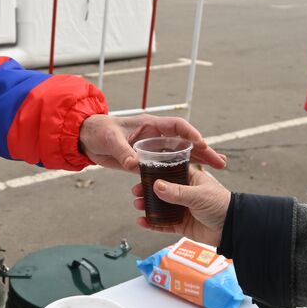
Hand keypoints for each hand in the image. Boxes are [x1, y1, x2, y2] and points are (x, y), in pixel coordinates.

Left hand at [77, 113, 226, 173]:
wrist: (86, 139)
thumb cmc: (98, 131)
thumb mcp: (110, 140)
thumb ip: (123, 152)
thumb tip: (134, 165)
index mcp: (150, 126)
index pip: (176, 127)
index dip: (189, 134)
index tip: (201, 143)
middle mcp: (156, 137)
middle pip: (185, 143)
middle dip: (204, 151)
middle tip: (220, 163)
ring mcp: (153, 149)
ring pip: (181, 155)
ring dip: (198, 162)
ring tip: (216, 170)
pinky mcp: (147, 161)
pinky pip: (167, 167)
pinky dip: (180, 172)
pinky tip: (192, 182)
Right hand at [131, 166, 229, 245]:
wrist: (232, 228)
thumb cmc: (221, 205)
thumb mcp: (198, 195)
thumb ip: (176, 192)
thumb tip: (156, 185)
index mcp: (191, 180)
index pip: (170, 172)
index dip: (155, 173)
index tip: (142, 174)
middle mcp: (185, 193)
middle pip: (161, 190)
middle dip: (147, 191)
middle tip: (136, 192)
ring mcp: (182, 209)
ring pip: (160, 207)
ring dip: (148, 206)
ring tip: (138, 205)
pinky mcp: (182, 225)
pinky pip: (163, 224)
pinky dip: (152, 223)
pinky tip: (143, 222)